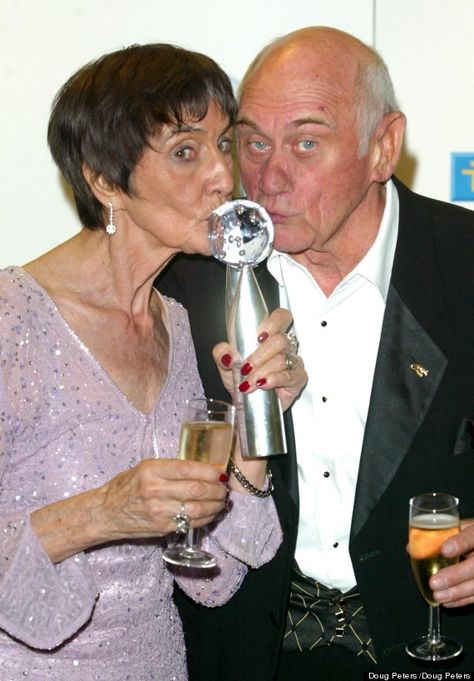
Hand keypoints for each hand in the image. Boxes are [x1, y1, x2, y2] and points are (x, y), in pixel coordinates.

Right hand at [99, 458, 227, 537]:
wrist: (106, 512)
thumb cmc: (126, 486)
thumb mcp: (145, 468)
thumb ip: (171, 468)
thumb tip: (203, 470)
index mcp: (152, 470)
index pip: (188, 469)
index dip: (209, 472)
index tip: (220, 473)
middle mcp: (155, 490)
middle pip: (197, 489)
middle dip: (217, 489)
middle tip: (224, 488)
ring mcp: (159, 511)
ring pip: (198, 509)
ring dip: (216, 505)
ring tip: (222, 500)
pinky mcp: (163, 528)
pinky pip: (191, 523)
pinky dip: (207, 518)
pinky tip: (212, 513)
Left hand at [213, 307, 306, 411]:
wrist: (247, 405)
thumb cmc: (241, 379)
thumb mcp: (225, 365)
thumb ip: (222, 353)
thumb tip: (229, 354)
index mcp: (268, 337)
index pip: (280, 318)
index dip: (274, 323)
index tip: (259, 336)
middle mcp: (283, 347)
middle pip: (280, 340)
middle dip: (259, 355)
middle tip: (246, 368)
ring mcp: (292, 362)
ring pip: (282, 359)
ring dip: (262, 371)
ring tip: (249, 382)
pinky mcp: (297, 380)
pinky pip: (291, 376)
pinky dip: (276, 379)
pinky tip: (265, 384)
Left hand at [430, 518, 473, 606]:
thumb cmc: (469, 536)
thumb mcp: (459, 528)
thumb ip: (439, 535)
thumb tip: (413, 547)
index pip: (472, 536)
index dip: (460, 543)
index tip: (445, 550)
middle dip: (455, 575)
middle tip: (434, 582)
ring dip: (457, 592)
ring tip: (438, 595)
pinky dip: (462, 600)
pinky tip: (448, 602)